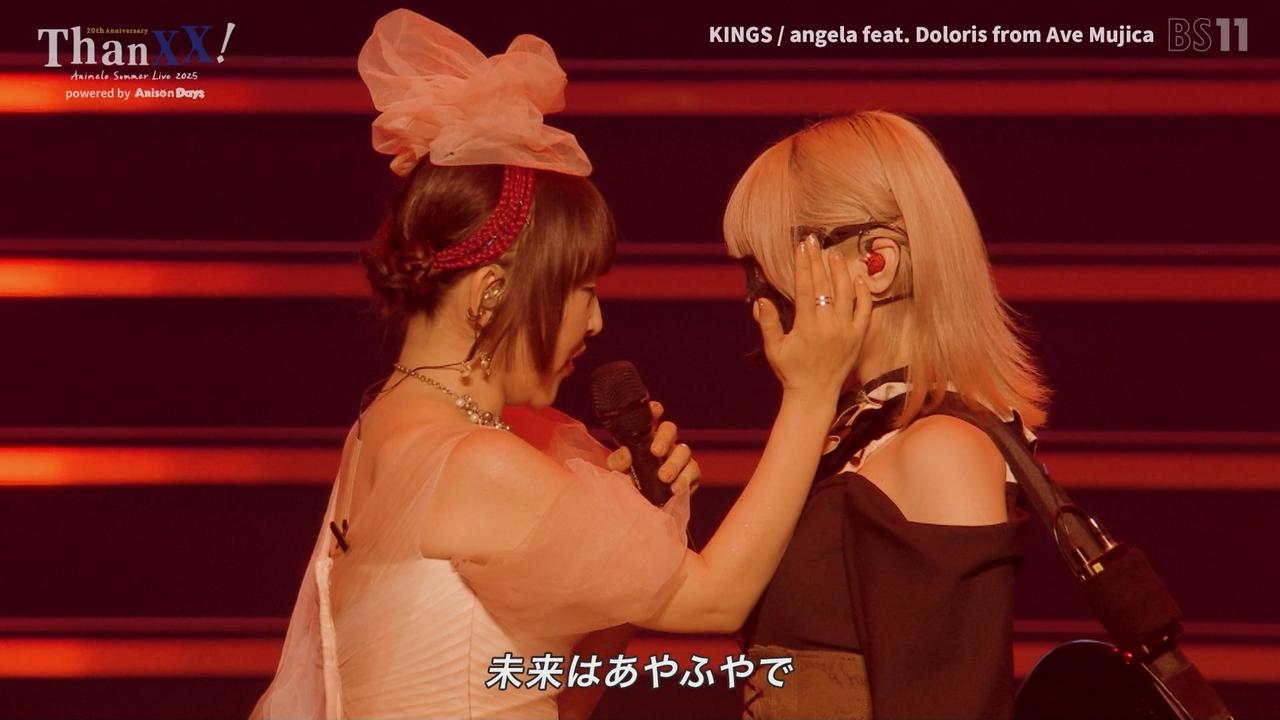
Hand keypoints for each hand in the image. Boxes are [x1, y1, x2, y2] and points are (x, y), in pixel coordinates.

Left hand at [606, 400, 700, 495]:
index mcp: (646, 437)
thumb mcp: (619, 471)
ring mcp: (679, 459)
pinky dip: (685, 479)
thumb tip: (626, 453)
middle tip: (656, 451)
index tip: (655, 411)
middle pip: (670, 429)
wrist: (641, 507)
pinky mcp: (690, 475)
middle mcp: (664, 444)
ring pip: (684, 451)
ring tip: (664, 477)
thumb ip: (618, 461)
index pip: (652, 417)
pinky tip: (675, 488)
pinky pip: (693, 472)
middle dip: (665, 438)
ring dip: (674, 463)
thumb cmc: (629, 483)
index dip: (655, 410)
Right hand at [754, 235, 872, 399]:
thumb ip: (768, 323)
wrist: (815, 395)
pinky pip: (865, 310)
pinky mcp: (859, 337)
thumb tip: (761, 300)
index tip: (801, 247)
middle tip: (814, 240)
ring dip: (840, 271)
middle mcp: (829, 325)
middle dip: (818, 260)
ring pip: (846, 293)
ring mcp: (847, 330)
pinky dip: (862, 293)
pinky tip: (857, 278)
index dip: (803, 264)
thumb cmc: (791, 371)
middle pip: (824, 285)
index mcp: (807, 326)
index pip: (806, 287)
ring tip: (834, 254)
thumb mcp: (774, 349)